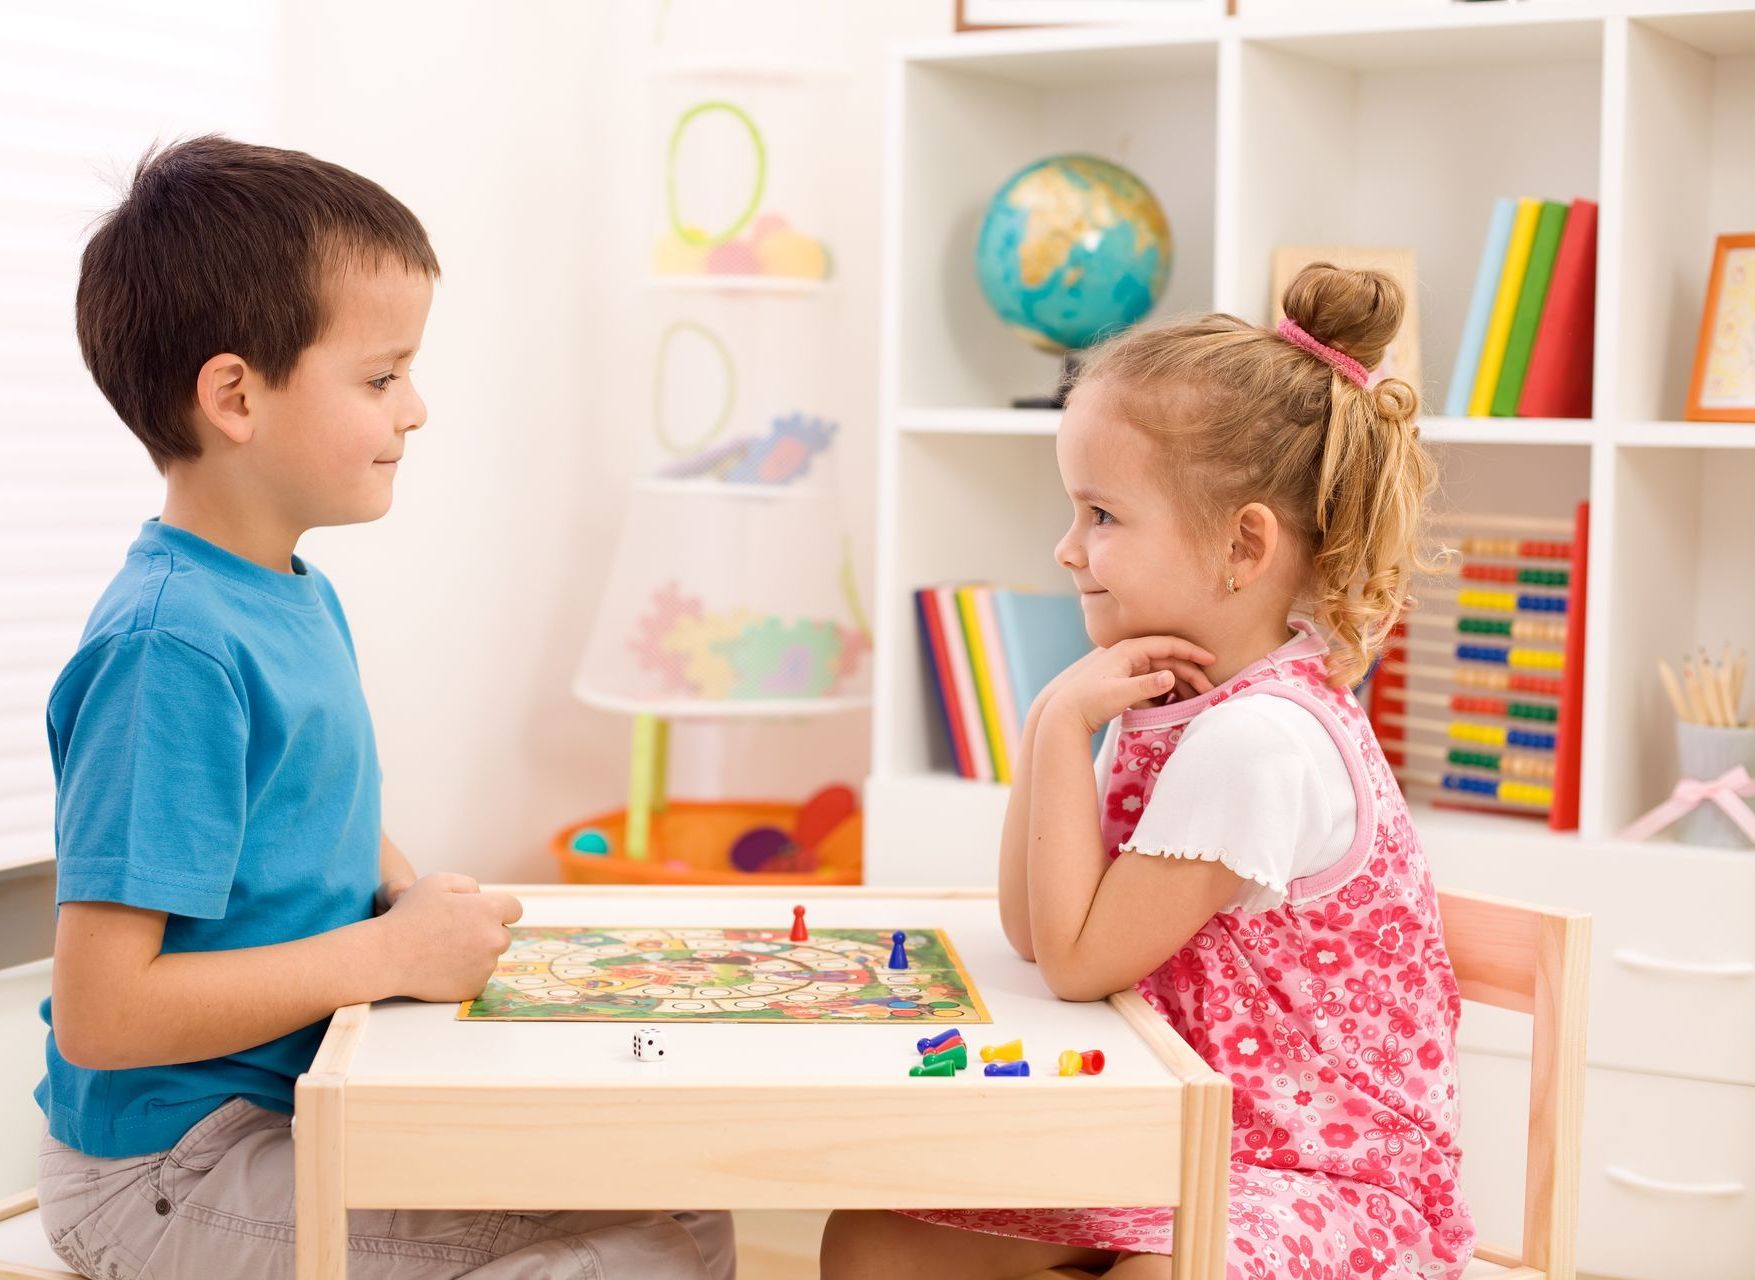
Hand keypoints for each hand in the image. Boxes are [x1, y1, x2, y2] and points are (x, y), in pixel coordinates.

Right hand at [378, 872, 523, 1002]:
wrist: (387, 956)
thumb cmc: (410, 915)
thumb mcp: (437, 881)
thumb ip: (468, 884)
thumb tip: (482, 896)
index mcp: (489, 911)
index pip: (514, 909)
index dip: (497, 909)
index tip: (480, 914)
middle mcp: (495, 939)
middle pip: (502, 935)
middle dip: (485, 932)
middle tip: (455, 933)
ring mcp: (486, 967)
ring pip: (489, 958)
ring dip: (475, 954)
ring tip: (442, 950)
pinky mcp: (474, 988)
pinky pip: (477, 977)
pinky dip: (465, 974)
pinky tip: (441, 967)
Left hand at [1044, 635, 1215, 736]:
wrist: (1064, 714)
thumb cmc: (1089, 702)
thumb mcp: (1119, 695)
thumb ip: (1146, 686)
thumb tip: (1171, 677)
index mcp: (1129, 650)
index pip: (1168, 644)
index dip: (1191, 652)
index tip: (1211, 661)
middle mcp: (1129, 655)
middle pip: (1168, 659)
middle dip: (1190, 673)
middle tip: (1208, 690)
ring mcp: (1127, 669)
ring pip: (1161, 673)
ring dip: (1180, 685)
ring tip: (1196, 700)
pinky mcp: (1124, 683)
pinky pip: (1151, 685)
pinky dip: (1165, 693)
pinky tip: (1174, 706)